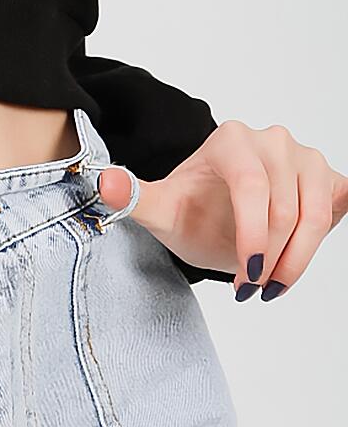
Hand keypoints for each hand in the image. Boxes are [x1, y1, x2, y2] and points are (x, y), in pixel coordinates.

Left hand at [95, 120, 347, 299]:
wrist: (221, 213)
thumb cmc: (194, 210)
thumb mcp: (162, 210)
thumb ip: (133, 197)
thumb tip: (102, 183)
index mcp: (232, 139)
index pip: (253, 189)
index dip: (253, 239)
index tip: (245, 281)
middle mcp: (273, 139)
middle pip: (285, 208)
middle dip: (270, 259)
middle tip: (250, 288)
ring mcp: (306, 156)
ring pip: (316, 215)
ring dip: (297, 260)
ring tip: (271, 284)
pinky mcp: (331, 177)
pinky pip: (339, 209)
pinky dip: (319, 244)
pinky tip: (295, 258)